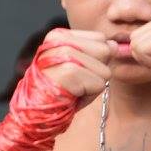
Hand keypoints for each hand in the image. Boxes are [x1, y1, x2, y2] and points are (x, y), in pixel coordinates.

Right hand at [0, 30, 112, 150]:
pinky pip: (99, 84)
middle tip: (75, 82)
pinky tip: (72, 96)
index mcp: (59, 35)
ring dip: (93, 86)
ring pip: (104, 70)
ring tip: (73, 89)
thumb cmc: (60, 91)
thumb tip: (115, 45)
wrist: (34, 115)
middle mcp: (58, 41)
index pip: (101, 39)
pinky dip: (90, 95)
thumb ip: (97, 53)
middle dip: (97, 72)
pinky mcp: (67, 72)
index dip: (96, 59)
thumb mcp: (80, 66)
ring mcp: (62, 55)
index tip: (76, 71)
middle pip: (105, 51)